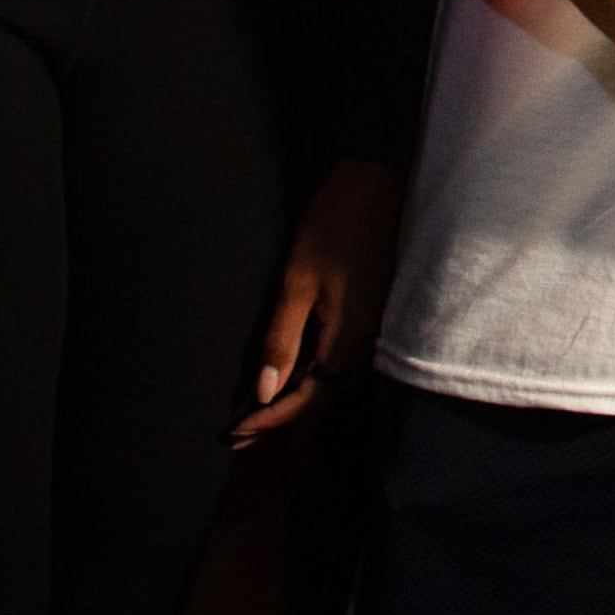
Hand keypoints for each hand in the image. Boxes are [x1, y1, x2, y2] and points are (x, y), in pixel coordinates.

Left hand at [231, 157, 404, 442]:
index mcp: (350, 337)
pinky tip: (296, 374)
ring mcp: (376, 326)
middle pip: (326, 395)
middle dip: (283, 416)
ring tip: (262, 412)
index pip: (309, 397)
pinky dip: (315, 375)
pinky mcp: (374, 312)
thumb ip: (282, 339)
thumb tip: (267, 391)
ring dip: (299, 398)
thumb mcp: (297, 281)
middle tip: (241, 434)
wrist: (378, 181)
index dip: (272, 418)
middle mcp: (369, 340)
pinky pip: (343, 358)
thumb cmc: (334, 226)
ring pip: (336, 378)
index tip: (235, 432)